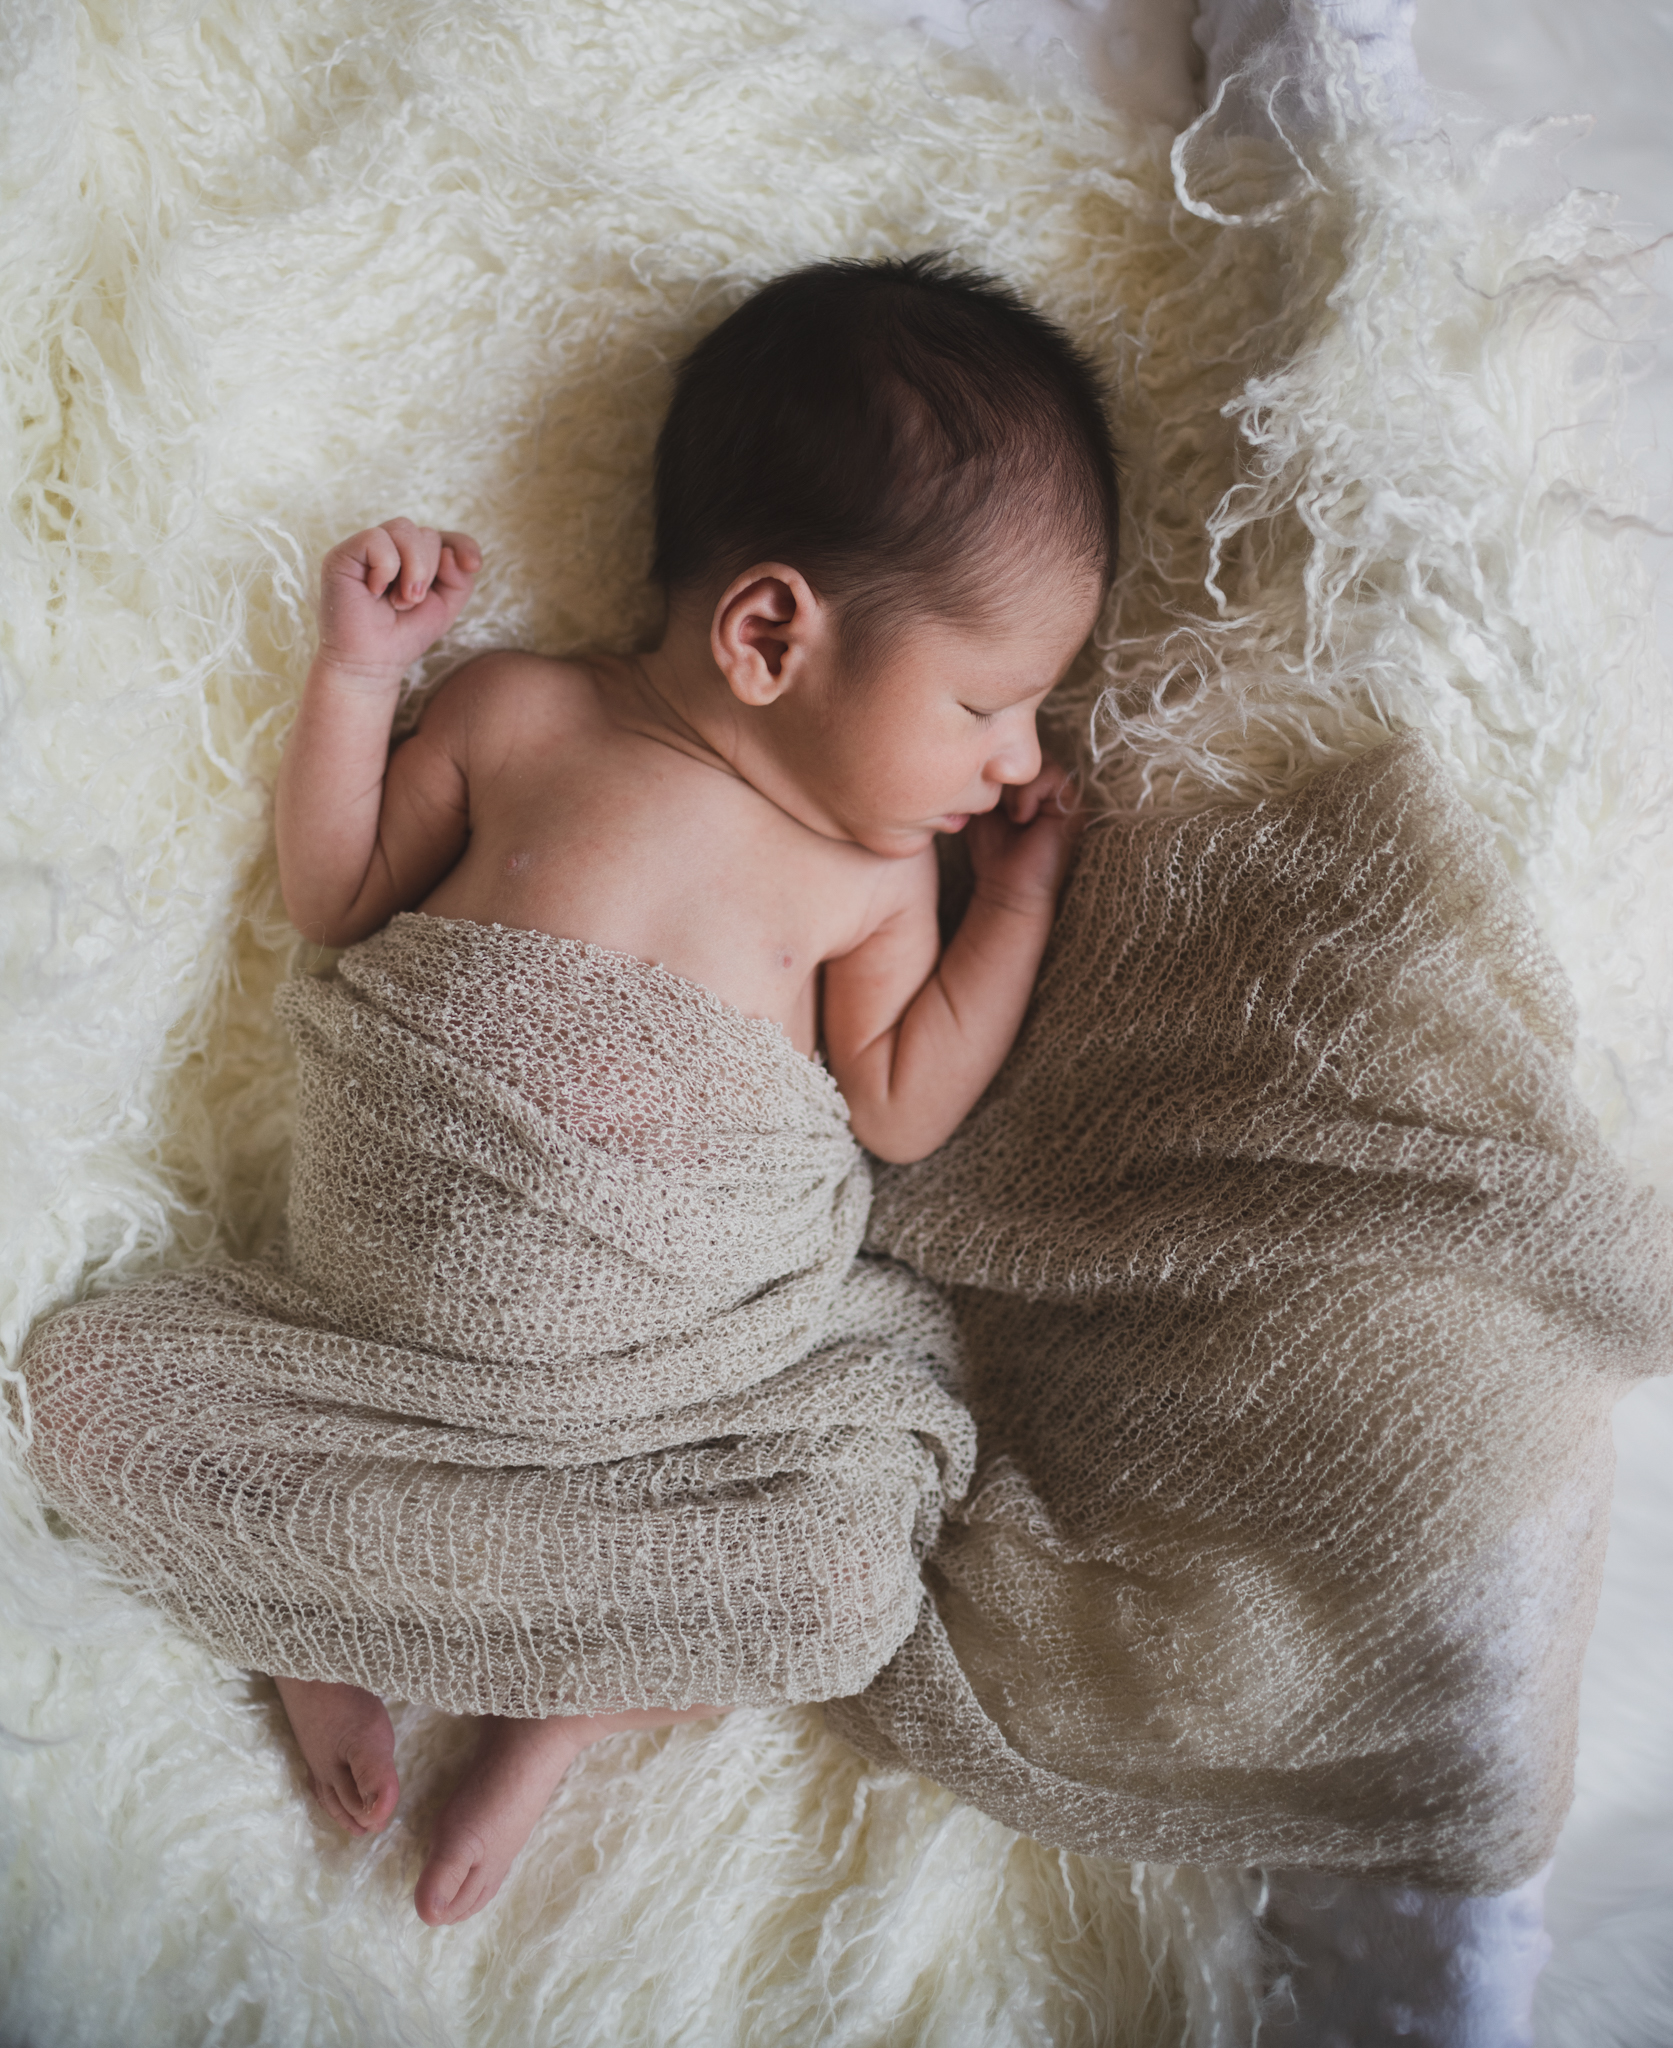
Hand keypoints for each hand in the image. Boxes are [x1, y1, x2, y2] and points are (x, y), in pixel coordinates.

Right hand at [316, 519, 480, 686]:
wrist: (371, 663)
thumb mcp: (445, 607)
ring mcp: (365, 549)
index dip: (463, 544)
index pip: (444, 536)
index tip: (473, 566)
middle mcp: (389, 547)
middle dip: (429, 572)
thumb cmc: (404, 635)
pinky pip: (376, 539)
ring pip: (404, 528)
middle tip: (412, 602)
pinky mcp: (343, 554)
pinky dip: (385, 568)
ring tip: (398, 601)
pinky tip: (374, 591)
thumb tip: (448, 552)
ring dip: (412, 569)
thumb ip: (459, 578)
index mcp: (413, 557)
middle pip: (426, 534)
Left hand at [964, 759, 1081, 912]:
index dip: (996, 766)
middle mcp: (1050, 785)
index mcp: (1031, 782)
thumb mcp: (982, 804)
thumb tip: (983, 749)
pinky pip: (1052, 776)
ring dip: (1016, 787)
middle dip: (1005, 774)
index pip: (1016, 749)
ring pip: (1039, 761)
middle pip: (1027, 751)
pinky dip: (1028, 796)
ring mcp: (1064, 794)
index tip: (984, 798)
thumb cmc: (992, 850)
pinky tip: (1021, 818)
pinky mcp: (1073, 806)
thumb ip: (987, 777)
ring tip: (1010, 814)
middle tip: (995, 805)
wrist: (1005, 887)